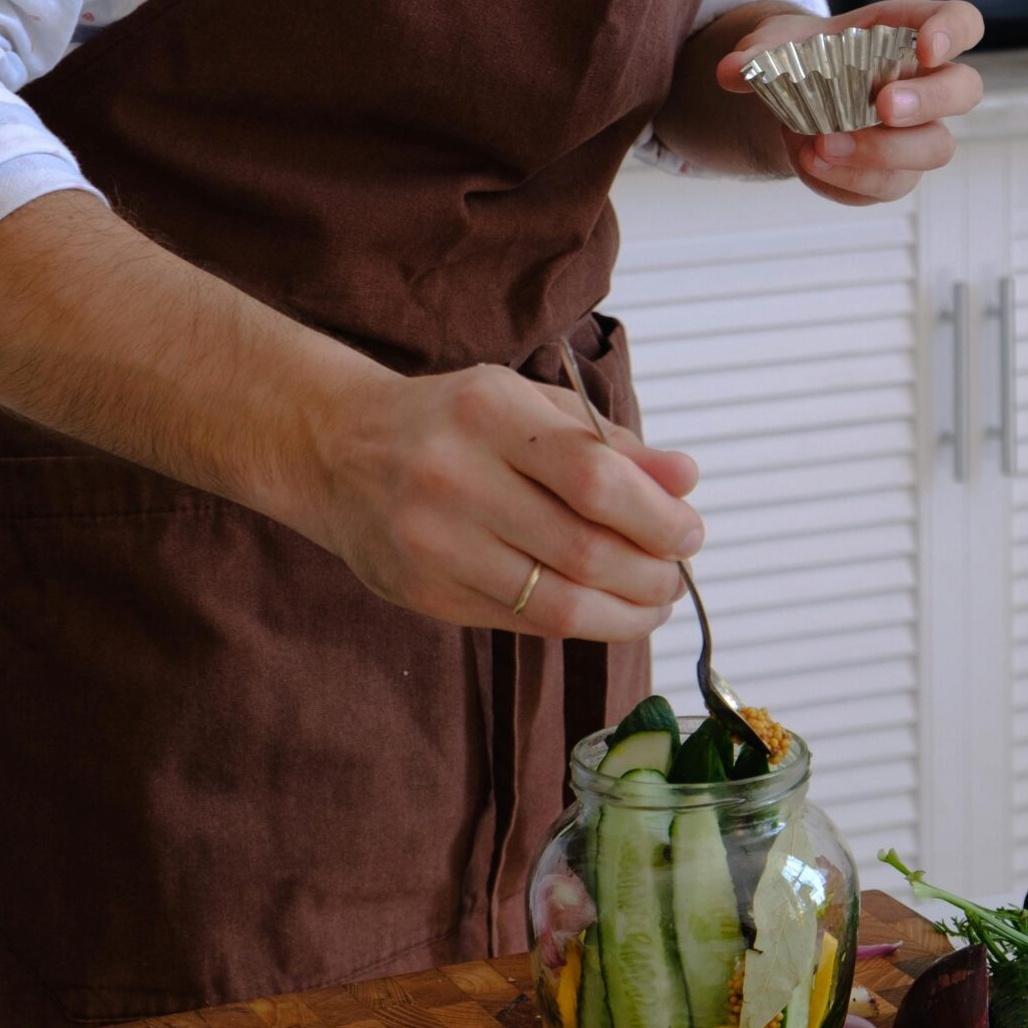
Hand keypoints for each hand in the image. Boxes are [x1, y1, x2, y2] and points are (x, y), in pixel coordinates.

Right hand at [285, 356, 703, 641]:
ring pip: (557, 603)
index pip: (596, 478)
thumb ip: (609, 443)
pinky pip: (522, 622)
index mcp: (490, 413)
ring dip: (624, 613)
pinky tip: (601, 609)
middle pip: (584, 549)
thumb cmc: (452, 420)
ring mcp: (435, 543)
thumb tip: (685, 481)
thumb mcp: (528, 405)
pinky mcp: (426, 594)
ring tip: (651, 602)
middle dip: (651, 574)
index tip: (690, 530)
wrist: (337, 450)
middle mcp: (456, 477)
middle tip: (676, 575)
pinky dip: (577, 623)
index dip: (658, 516)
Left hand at [716, 0, 983, 205]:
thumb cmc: (803, 56)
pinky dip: (846, 181)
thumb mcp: (775, 43)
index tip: (927, 48)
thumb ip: (756, 52)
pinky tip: (809, 163)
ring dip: (882, 152)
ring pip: (934, 149)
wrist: (792, 98)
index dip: (954, 33)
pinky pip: (886, 187)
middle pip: (964, 90)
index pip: (961, 23)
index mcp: (909, 34)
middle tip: (882, 105)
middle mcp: (927, 84)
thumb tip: (732, 71)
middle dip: (928, 100)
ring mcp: (917, 133)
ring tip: (823, 145)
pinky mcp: (894, 174)